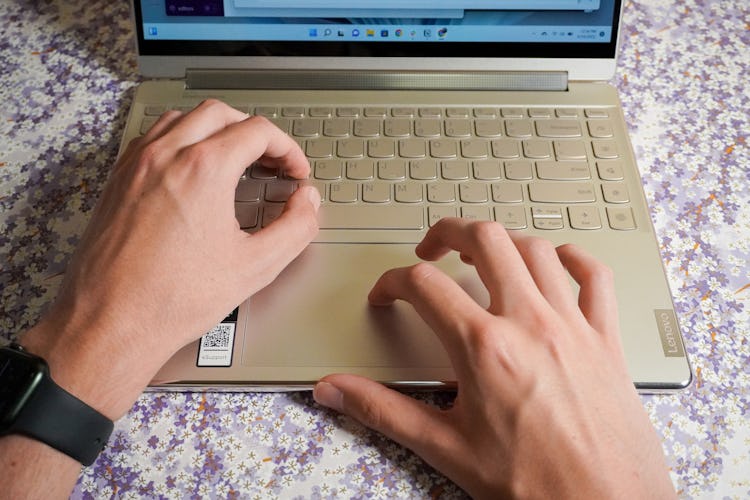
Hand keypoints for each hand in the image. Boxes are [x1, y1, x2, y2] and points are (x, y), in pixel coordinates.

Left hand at [21, 99, 319, 419]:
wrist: (111, 323)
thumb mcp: (255, 267)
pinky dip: (180, 140)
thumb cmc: (171, 300)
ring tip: (234, 158)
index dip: (287, 148)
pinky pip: (152, 138)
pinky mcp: (117, 180)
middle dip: (253, 131)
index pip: (257, 131)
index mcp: (203, 170)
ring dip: (215, 129)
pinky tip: (191, 170)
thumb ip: (295, 228)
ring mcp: (136, 165)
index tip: (293, 170)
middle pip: (220, 113)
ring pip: (182, 118)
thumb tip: (307, 203)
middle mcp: (166, 156)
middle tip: (270, 159)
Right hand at [314, 219, 674, 498]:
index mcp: (484, 348)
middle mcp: (529, 324)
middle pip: (485, 241)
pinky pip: (595, 277)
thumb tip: (338, 391)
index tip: (387, 295)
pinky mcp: (605, 339)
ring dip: (503, 240)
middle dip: (448, 232)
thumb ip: (383, 410)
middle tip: (431, 246)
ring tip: (482, 250)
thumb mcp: (446, 448)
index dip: (392, 282)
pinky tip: (558, 260)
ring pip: (536, 249)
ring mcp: (572, 326)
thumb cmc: (535, 485)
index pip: (423, 285)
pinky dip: (574, 258)